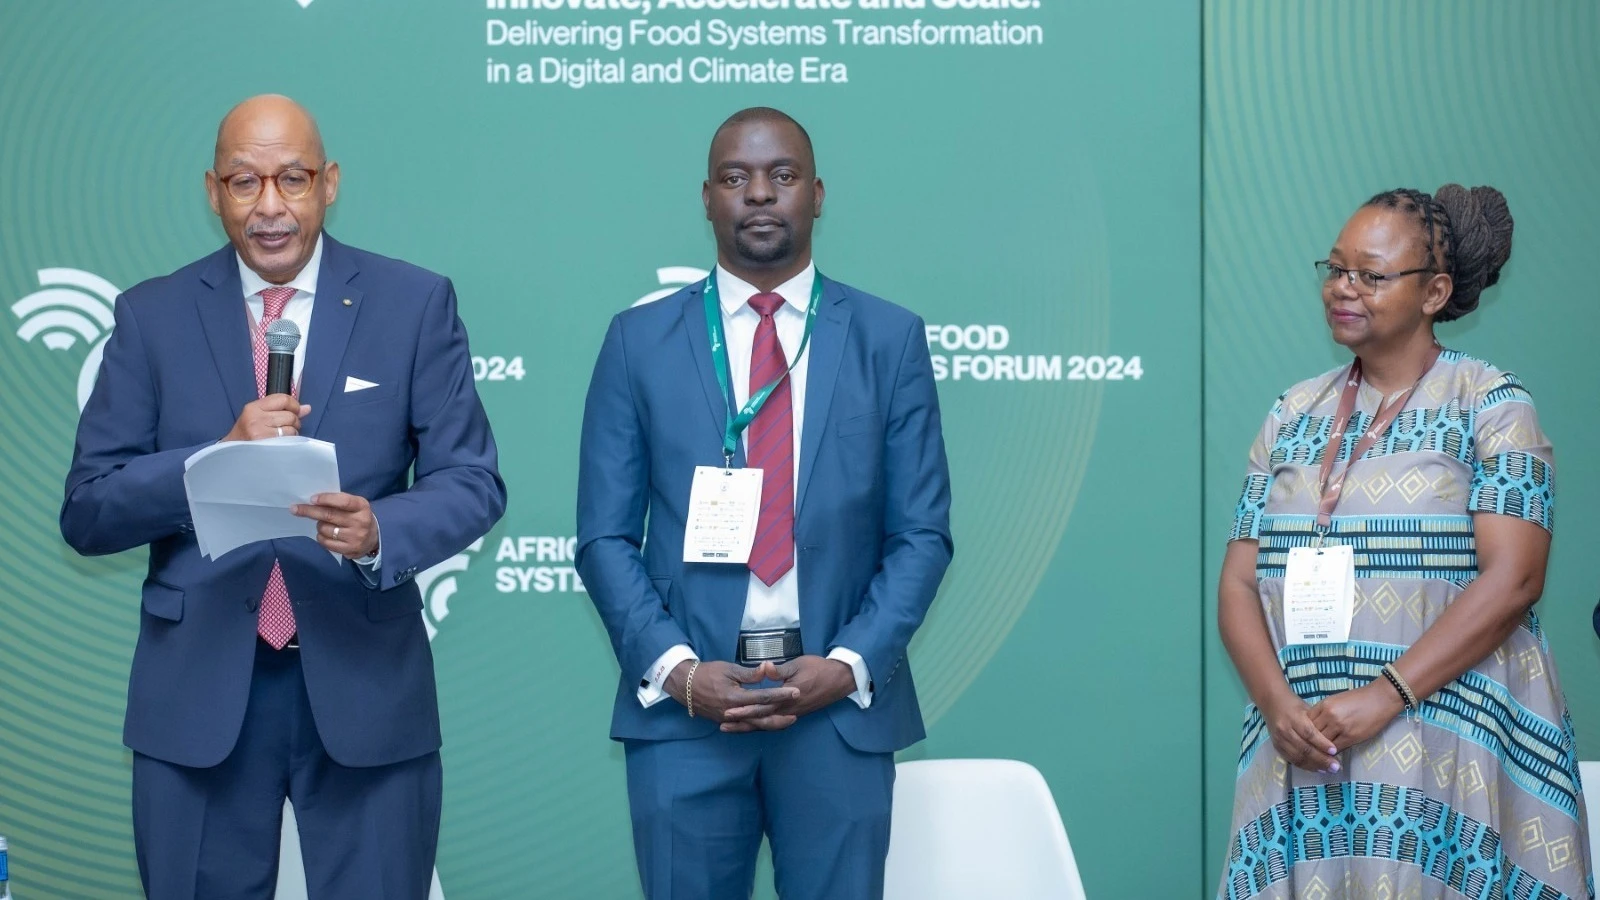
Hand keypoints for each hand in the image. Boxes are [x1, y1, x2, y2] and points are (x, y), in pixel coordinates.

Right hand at [222, 395, 310, 441]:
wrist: (231, 453)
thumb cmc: (247, 434)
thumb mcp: (258, 416)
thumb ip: (281, 409)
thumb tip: (307, 408)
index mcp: (253, 408)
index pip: (283, 399)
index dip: (294, 405)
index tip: (295, 411)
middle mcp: (256, 418)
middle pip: (290, 415)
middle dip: (294, 421)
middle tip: (286, 427)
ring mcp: (260, 433)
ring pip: (291, 428)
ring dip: (292, 433)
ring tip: (282, 436)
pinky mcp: (266, 445)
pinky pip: (289, 440)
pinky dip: (289, 442)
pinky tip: (281, 444)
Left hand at [292, 492, 379, 559]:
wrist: (374, 538)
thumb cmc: (358, 517)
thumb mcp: (354, 505)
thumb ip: (338, 502)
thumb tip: (312, 502)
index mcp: (362, 506)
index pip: (342, 501)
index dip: (326, 499)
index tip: (312, 499)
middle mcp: (360, 521)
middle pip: (329, 515)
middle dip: (309, 511)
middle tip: (295, 508)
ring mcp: (355, 537)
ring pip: (325, 529)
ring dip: (319, 526)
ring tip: (324, 524)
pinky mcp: (349, 549)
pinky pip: (326, 543)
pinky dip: (321, 537)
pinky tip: (326, 535)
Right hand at [664, 660, 799, 727]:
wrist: (685, 686)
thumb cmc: (707, 673)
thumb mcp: (729, 669)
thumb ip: (750, 674)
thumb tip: (767, 669)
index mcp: (735, 697)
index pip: (763, 697)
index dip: (781, 694)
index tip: (796, 691)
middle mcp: (733, 712)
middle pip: (762, 718)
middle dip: (780, 717)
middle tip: (796, 715)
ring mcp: (729, 719)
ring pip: (754, 726)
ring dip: (771, 724)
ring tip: (786, 721)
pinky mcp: (726, 722)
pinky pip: (746, 726)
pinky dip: (758, 726)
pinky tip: (768, 724)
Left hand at [721, 656, 855, 733]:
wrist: (839, 679)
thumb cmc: (819, 669)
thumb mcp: (798, 665)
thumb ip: (779, 670)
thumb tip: (765, 667)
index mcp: (787, 698)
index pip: (761, 707)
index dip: (744, 710)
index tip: (727, 711)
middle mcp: (788, 710)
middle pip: (761, 721)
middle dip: (742, 723)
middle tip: (723, 725)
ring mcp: (793, 713)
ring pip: (767, 724)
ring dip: (750, 727)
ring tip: (732, 728)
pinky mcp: (795, 713)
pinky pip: (775, 723)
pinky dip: (762, 726)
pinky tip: (753, 725)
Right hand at [1261, 692, 1341, 773]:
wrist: (1271, 703)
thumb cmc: (1293, 705)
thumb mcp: (1307, 709)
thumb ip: (1317, 724)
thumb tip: (1334, 740)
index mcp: (1293, 718)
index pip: (1309, 733)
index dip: (1322, 743)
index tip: (1334, 751)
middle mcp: (1284, 730)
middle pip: (1304, 748)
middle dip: (1321, 759)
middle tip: (1335, 766)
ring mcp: (1279, 740)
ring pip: (1298, 757)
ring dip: (1314, 765)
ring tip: (1328, 770)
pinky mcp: (1276, 747)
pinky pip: (1292, 760)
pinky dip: (1305, 766)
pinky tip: (1316, 768)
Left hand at [1308, 682, 1404, 752]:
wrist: (1381, 698)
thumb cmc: (1359, 698)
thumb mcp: (1336, 700)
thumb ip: (1324, 712)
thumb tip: (1314, 726)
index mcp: (1324, 705)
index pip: (1307, 722)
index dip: (1304, 732)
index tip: (1304, 738)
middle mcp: (1329, 715)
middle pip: (1312, 733)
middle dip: (1309, 742)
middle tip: (1308, 751)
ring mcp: (1339, 726)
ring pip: (1322, 743)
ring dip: (1319, 750)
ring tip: (1317, 757)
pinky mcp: (1351, 736)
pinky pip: (1335, 748)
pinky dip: (1331, 753)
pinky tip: (1330, 757)